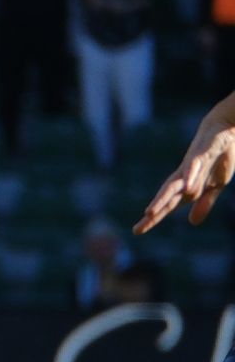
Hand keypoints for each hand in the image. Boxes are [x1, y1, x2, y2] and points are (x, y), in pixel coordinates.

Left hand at [136, 115, 234, 232]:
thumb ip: (203, 203)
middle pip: (165, 197)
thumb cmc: (218, 157)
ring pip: (174, 183)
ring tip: (151, 212)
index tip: (138, 231)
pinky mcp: (202, 154)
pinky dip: (190, 176)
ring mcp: (191, 165)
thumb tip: (192, 223)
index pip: (168, 204)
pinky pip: (194, 166)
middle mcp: (183, 177)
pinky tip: (187, 188)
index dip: (155, 218)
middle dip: (153, 212)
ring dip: (163, 198)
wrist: (225, 130)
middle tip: (137, 229)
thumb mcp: (215, 186)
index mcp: (187, 186)